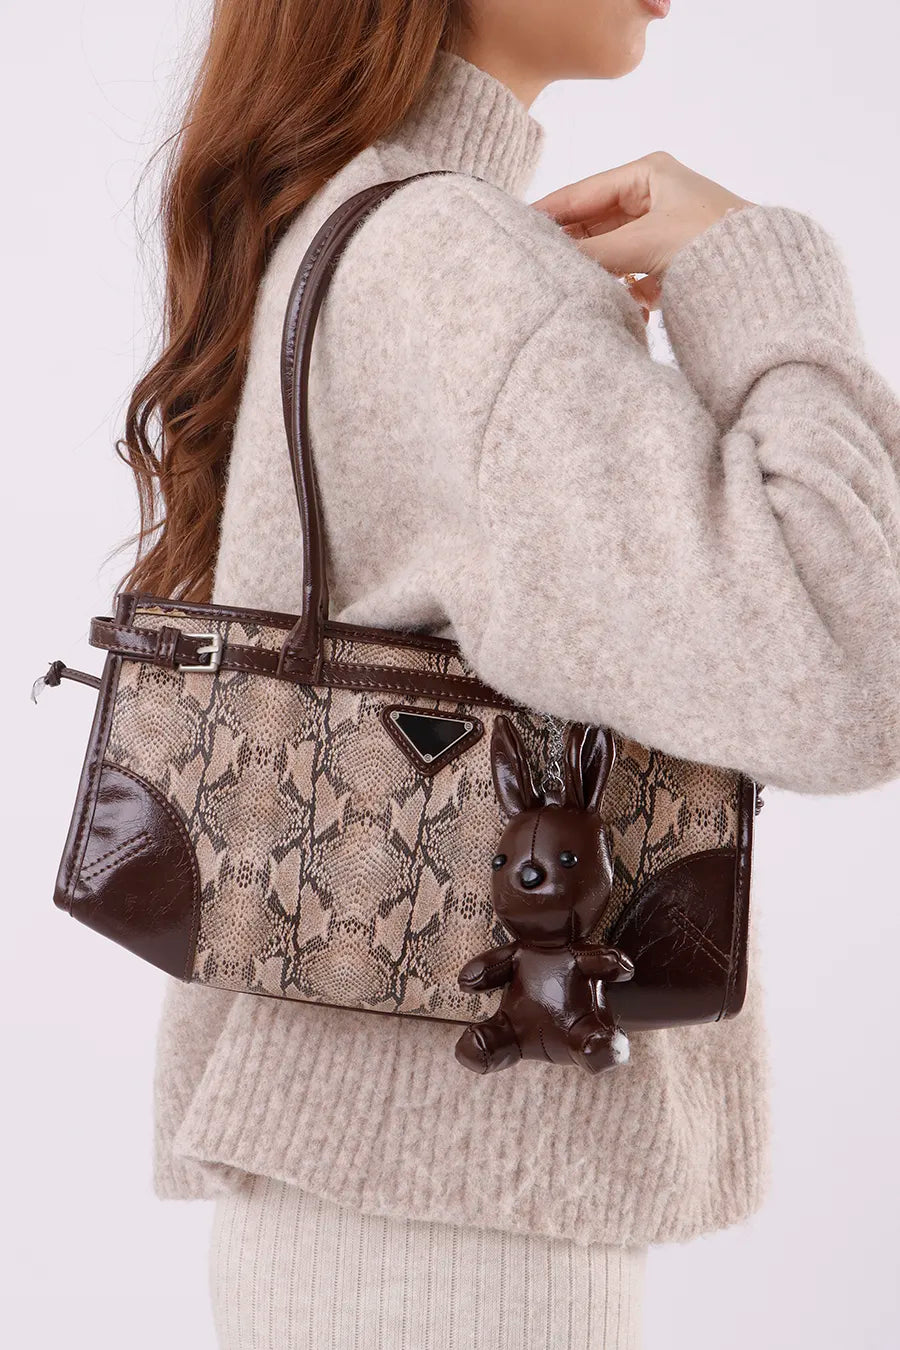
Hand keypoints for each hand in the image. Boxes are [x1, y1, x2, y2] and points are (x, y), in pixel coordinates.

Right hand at [533, 151, 754, 311]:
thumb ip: (593, 255)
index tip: (515, 225)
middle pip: (594, 223)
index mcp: (648, 174)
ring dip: (596, 272)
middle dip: (570, 246)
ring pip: (611, 252)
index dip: (549, 210)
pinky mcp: (671, 264)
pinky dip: (622, 292)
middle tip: (533, 264)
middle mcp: (654, 198)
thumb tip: (551, 263)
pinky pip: (632, 276)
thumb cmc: (711, 244)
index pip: (583, 192)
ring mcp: (662, 232)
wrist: (763, 279)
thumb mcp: (643, 244)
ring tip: (568, 287)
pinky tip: (617, 306)